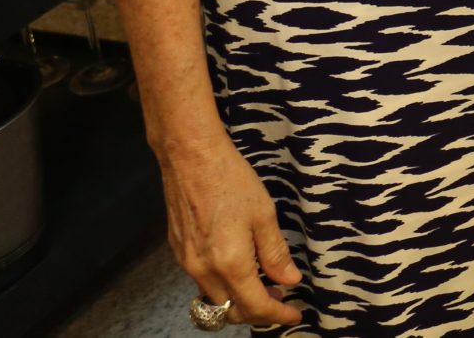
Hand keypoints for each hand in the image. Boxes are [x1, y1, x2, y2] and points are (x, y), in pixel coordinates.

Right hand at [156, 131, 303, 328]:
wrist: (190, 158)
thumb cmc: (231, 180)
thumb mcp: (264, 215)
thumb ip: (275, 253)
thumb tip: (289, 281)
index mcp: (230, 264)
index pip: (254, 306)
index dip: (277, 315)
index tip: (295, 316)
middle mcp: (203, 271)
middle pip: (230, 310)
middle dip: (257, 311)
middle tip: (281, 298)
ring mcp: (187, 263)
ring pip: (214, 298)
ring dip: (238, 300)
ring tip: (264, 284)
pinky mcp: (178, 252)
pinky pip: (202, 281)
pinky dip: (222, 285)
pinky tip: (239, 267)